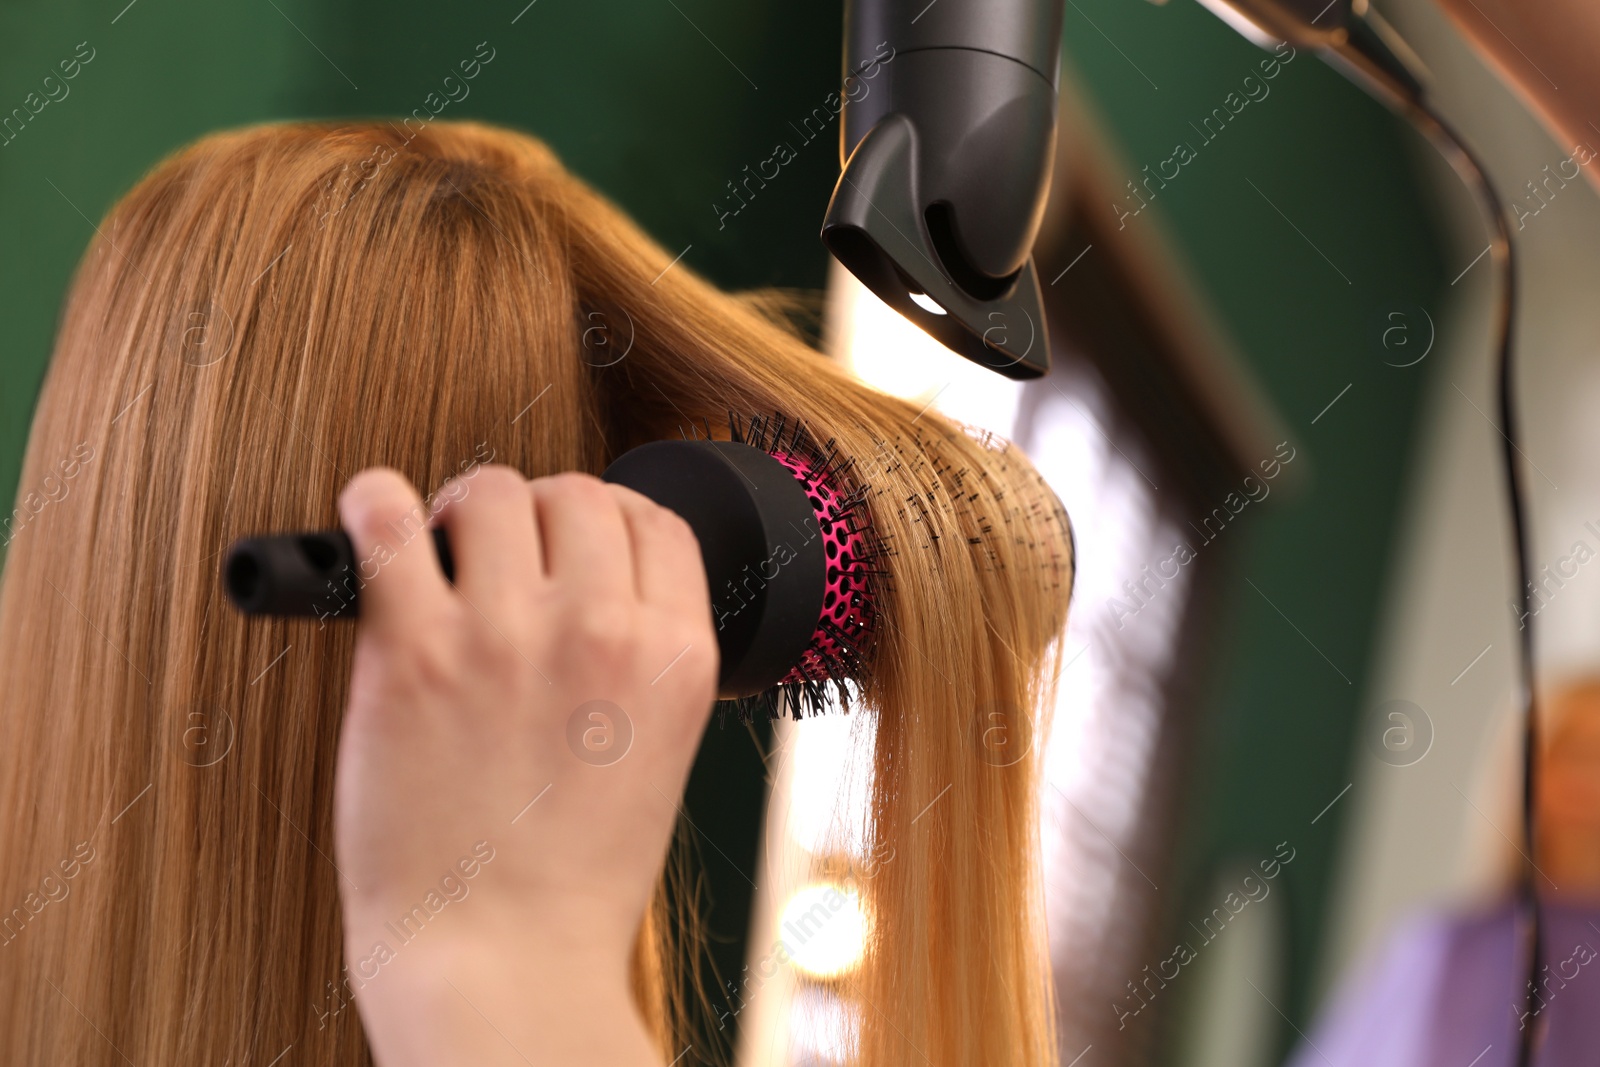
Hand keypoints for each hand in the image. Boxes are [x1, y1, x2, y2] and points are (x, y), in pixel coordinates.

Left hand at [331, 465, 717, 1065]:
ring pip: (490, 491)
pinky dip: (372, 505)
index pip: (656, 520)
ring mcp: (507, 634)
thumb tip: (585, 581)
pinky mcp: (413, 651)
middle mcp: (602, 629)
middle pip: (576, 494)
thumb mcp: (659, 751)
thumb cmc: (573, 878)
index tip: (573, 534)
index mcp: (676, 657)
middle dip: (536, 513)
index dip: (609, 516)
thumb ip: (637, 658)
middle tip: (498, 554)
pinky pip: (386, 521)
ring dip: (462, 511)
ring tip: (439, 554)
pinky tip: (371, 525)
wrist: (504, 959)